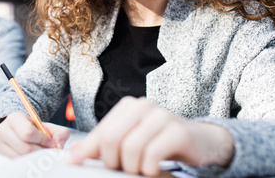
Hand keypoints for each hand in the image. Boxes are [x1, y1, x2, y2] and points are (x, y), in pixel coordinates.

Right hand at [0, 112, 70, 157]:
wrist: (18, 132)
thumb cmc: (33, 130)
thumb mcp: (47, 127)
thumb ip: (59, 133)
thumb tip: (59, 145)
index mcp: (14, 118)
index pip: (28, 133)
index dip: (43, 140)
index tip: (50, 143)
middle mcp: (2, 130)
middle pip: (25, 148)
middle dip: (40, 152)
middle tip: (47, 151)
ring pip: (20, 158)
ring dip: (34, 159)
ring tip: (39, 154)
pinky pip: (15, 164)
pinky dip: (26, 163)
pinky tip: (30, 158)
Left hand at [69, 97, 233, 175]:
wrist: (201, 142)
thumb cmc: (160, 142)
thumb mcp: (129, 141)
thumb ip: (102, 146)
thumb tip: (73, 156)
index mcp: (128, 106)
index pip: (100, 131)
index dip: (89, 152)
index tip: (76, 164)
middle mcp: (144, 106)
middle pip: (111, 139)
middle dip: (113, 161)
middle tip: (123, 169)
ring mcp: (162, 116)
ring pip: (131, 149)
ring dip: (133, 168)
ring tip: (141, 169)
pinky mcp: (178, 131)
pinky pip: (151, 155)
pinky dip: (149, 169)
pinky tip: (154, 168)